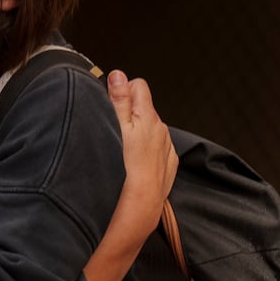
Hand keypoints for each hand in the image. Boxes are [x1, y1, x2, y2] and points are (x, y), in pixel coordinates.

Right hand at [109, 69, 176, 243]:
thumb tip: (119, 75)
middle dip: (128, 113)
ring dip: (137, 132)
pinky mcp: (168, 163)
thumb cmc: (125, 167)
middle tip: (111, 130)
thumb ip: (119, 100)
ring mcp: (166, 146)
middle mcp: (161, 128)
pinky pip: (156, 147)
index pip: (138, 85)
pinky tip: (133, 162)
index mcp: (148, 116)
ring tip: (120, 149)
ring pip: (150, 129)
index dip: (123, 91)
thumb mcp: (117, 129)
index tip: (111, 105)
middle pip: (144, 108)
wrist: (140, 205)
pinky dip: (145, 150)